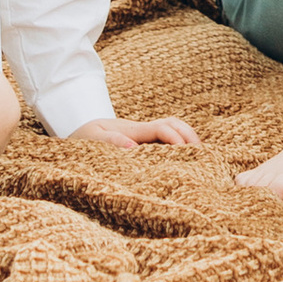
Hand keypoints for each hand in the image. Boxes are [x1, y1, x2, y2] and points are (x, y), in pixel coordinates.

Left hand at [69, 114, 203, 150]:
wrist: (79, 127)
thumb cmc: (85, 136)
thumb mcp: (93, 139)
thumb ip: (112, 142)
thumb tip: (133, 148)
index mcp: (132, 130)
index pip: (161, 129)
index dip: (175, 138)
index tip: (185, 152)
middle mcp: (141, 129)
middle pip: (173, 123)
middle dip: (189, 135)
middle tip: (203, 155)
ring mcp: (143, 133)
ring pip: (172, 127)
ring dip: (187, 137)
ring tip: (200, 156)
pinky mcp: (143, 139)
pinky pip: (165, 137)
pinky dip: (179, 142)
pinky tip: (186, 158)